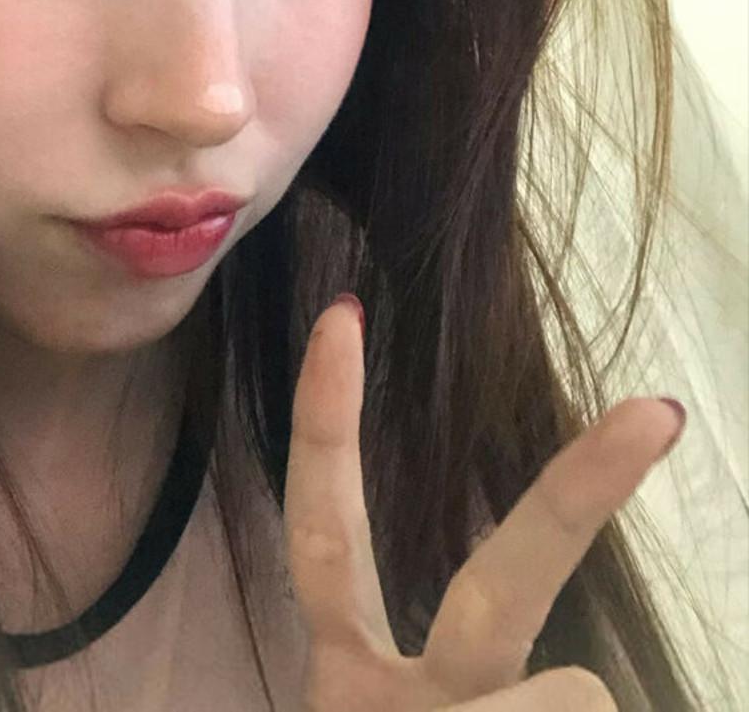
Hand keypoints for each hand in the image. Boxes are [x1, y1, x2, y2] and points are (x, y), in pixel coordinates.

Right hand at [283, 296, 685, 709]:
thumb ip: (477, 675)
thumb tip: (571, 671)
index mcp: (349, 672)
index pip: (329, 533)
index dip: (326, 423)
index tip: (341, 314)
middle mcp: (380, 691)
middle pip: (501, 589)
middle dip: (582, 499)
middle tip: (660, 412)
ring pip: (578, 695)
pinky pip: (584, 709)